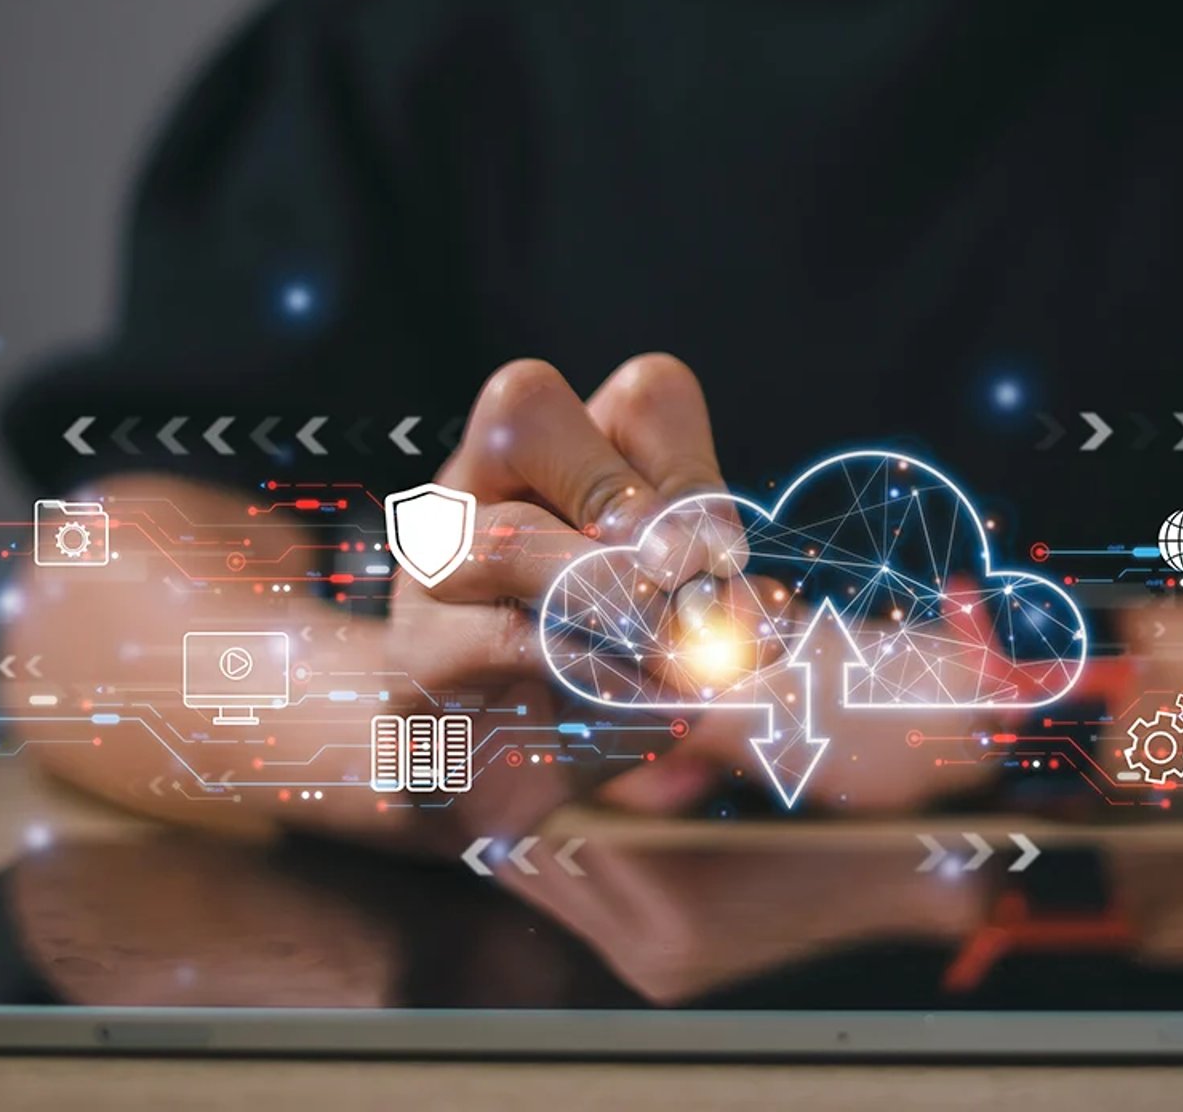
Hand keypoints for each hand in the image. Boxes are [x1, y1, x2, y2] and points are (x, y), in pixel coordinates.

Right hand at [381, 353, 742, 842]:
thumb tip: (764, 615)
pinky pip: (499, 639)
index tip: (725, 561)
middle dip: (626, 499)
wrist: (509, 784)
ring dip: (609, 594)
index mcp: (573, 458)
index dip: (693, 471)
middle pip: (532, 410)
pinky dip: (581, 670)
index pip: (644, 397)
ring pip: (510, 533)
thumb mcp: (680, 634)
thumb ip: (718, 610)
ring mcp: (438, 559)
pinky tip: (626, 702)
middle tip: (682, 576)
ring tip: (668, 655)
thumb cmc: (605, 683)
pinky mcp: (418, 651)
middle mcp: (490, 483)